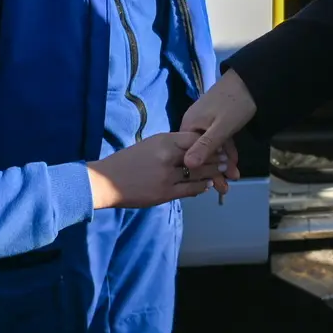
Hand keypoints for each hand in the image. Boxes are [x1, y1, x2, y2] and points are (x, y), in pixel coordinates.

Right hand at [89, 132, 224, 209]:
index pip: (194, 138)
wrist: (104, 182)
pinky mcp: (164, 193)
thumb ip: (170, 147)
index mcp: (162, 141)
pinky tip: (206, 186)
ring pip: (197, 174)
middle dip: (216, 159)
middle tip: (227, 160)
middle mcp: (166, 157)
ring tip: (222, 173)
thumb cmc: (127, 162)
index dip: (209, 142)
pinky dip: (200, 187)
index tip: (219, 144)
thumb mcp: (149, 146)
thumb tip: (193, 148)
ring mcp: (166, 176)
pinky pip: (189, 190)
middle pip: (200, 156)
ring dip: (212, 174)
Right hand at [179, 71, 257, 200]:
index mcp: (189, 125)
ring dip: (222, 164)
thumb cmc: (235, 103)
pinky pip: (218, 140)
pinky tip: (234, 164)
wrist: (252, 80)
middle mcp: (193, 124)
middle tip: (225, 190)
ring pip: (212, 148)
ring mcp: (205, 122)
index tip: (210, 187)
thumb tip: (187, 166)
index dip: (199, 171)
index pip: (190, 154)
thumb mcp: (222, 127)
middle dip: (213, 171)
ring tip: (233, 179)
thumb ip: (206, 146)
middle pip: (201, 152)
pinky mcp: (216, 121)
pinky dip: (227, 152)